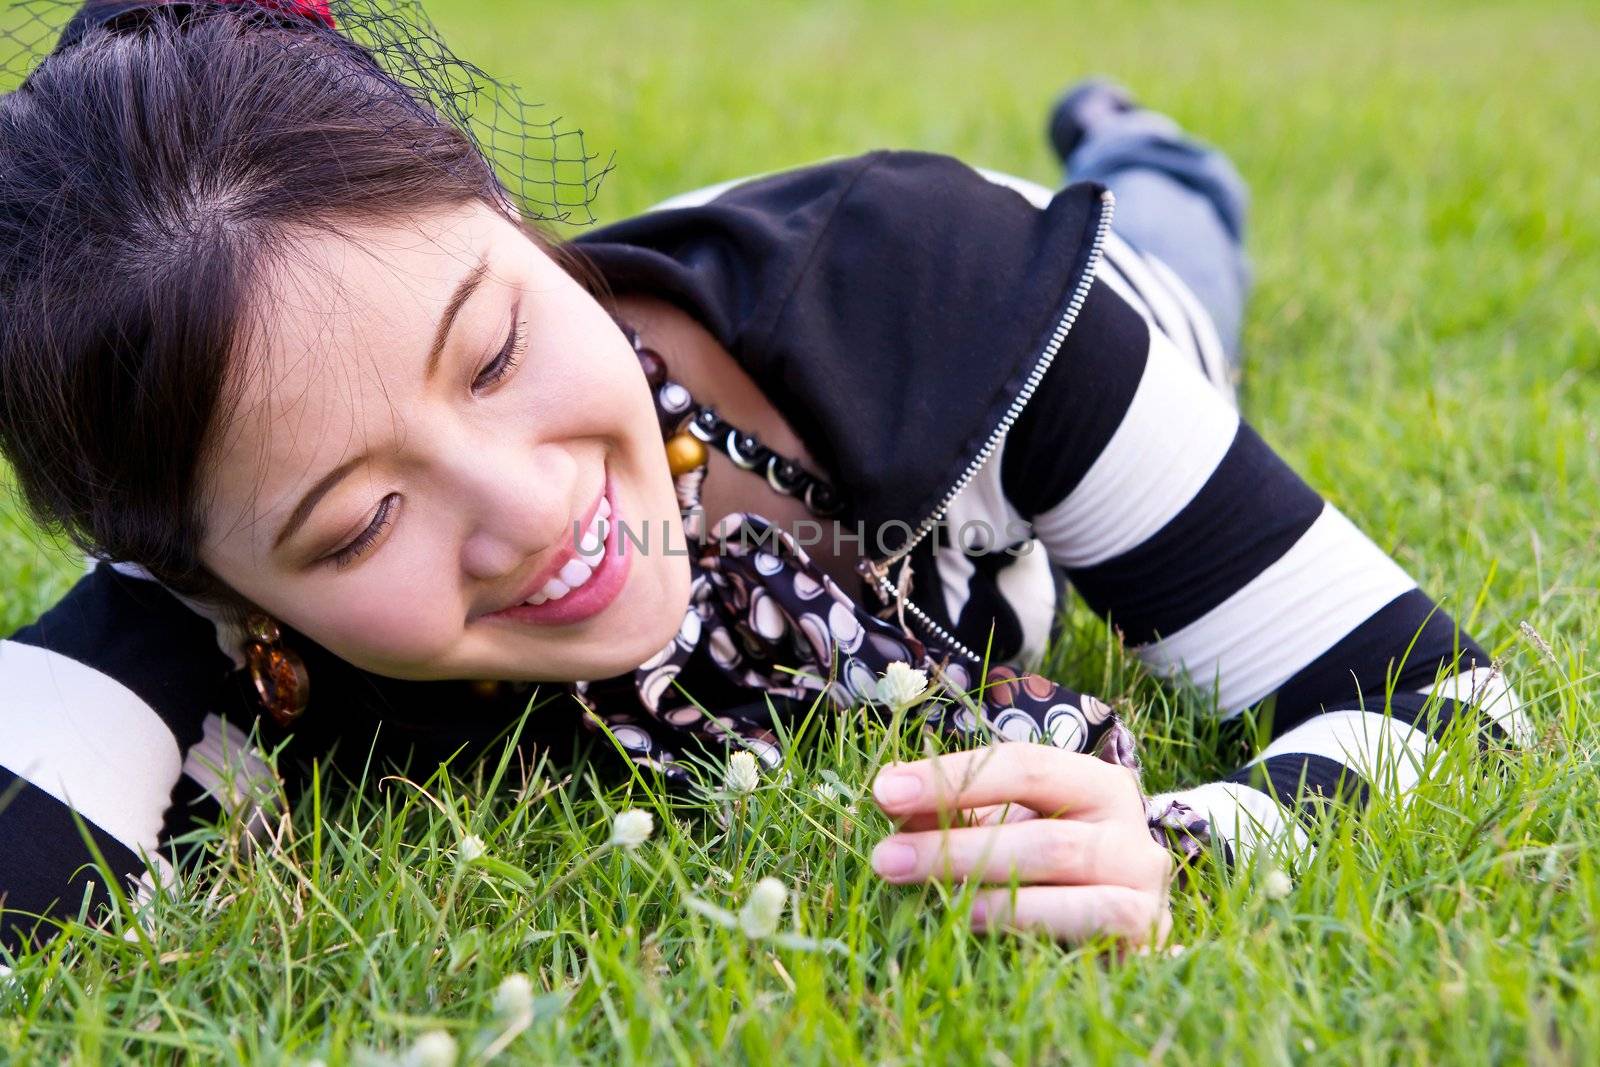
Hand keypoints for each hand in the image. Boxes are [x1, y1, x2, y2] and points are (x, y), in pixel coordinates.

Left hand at [868, 741, 1172, 946]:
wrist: (1117, 938)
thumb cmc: (1048, 874)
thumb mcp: (999, 831)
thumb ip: (951, 811)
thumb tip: (888, 793)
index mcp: (1094, 784)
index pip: (1023, 765)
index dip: (952, 776)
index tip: (886, 791)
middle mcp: (1130, 827)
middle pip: (1040, 831)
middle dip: (954, 844)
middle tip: (886, 857)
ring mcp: (1144, 885)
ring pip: (1063, 876)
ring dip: (982, 888)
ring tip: (922, 895)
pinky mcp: (1145, 935)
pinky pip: (1086, 926)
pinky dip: (1024, 923)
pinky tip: (971, 927)